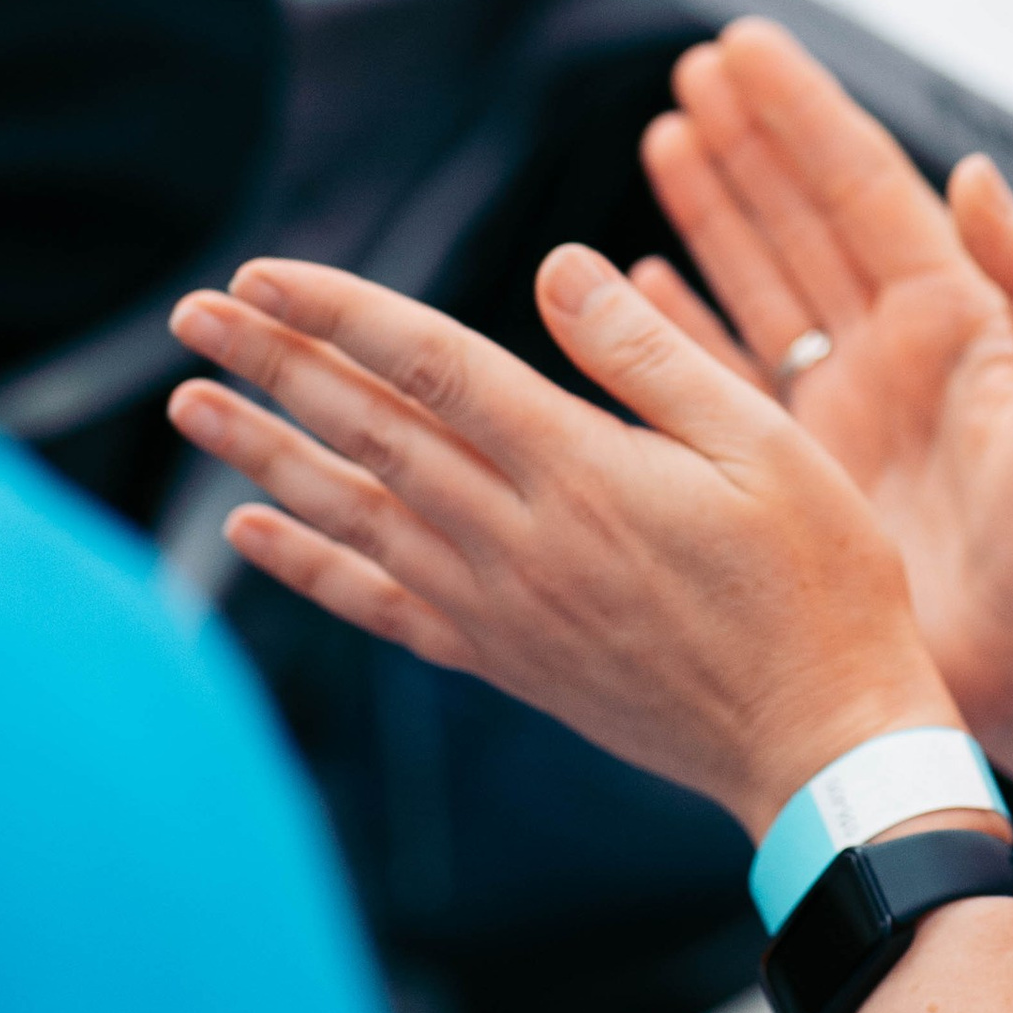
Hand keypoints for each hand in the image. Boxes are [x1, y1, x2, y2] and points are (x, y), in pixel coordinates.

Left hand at [168, 243, 958, 837]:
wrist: (820, 745)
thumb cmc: (822, 584)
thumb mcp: (768, 442)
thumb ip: (651, 356)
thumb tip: (555, 267)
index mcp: (580, 469)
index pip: (429, 364)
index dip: (338, 312)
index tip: (262, 271)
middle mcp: (517, 538)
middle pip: (369, 430)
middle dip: (273, 364)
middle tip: (195, 312)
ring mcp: (501, 606)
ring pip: (355, 513)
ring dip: (264, 455)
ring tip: (190, 405)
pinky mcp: (505, 660)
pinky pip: (380, 606)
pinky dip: (310, 566)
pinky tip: (253, 534)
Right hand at [634, 21, 1012, 797]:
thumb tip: (977, 173)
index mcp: (955, 319)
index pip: (862, 189)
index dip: (801, 115)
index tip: (741, 47)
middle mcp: (895, 352)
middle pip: (803, 218)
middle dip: (750, 144)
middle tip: (692, 73)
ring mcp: (848, 411)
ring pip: (764, 283)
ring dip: (716, 213)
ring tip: (667, 139)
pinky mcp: (809, 475)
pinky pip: (732, 381)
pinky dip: (686, 329)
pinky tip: (640, 287)